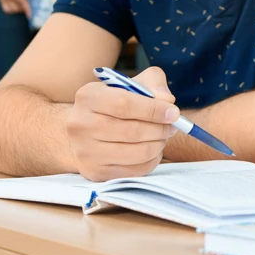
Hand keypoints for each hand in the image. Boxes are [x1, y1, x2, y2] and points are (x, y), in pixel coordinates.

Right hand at [0, 0, 35, 16]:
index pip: (21, 1)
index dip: (26, 9)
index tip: (30, 15)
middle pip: (16, 7)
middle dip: (24, 8)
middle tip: (30, 4)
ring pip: (11, 10)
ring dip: (18, 10)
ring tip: (24, 4)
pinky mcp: (0, 0)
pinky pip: (6, 9)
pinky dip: (12, 10)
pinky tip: (17, 6)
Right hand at [65, 66, 180, 180]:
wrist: (87, 129)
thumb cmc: (115, 102)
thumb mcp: (132, 83)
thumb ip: (153, 83)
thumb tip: (167, 100)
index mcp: (88, 97)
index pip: (124, 104)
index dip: (153, 110)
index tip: (174, 113)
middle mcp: (80, 124)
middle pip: (131, 131)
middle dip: (159, 129)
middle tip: (173, 126)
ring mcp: (85, 151)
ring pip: (135, 153)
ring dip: (158, 144)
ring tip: (163, 136)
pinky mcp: (95, 172)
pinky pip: (135, 170)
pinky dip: (152, 160)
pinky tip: (153, 149)